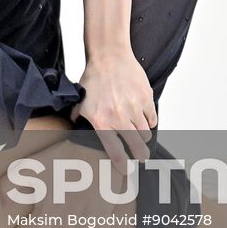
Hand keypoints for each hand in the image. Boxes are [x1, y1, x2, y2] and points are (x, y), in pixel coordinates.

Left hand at [72, 49, 156, 175]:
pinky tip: (144, 118)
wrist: (109, 57)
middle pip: (137, 146)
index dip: (121, 164)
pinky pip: (152, 118)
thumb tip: (74, 127)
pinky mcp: (146, 99)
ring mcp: (134, 108)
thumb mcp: (81, 100)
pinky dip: (150, 121)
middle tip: (142, 158)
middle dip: (140, 155)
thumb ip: (78, 116)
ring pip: (145, 133)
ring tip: (140, 135)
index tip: (126, 170)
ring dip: (143, 136)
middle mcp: (119, 117)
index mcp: (101, 121)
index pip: (114, 150)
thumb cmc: (94, 78)